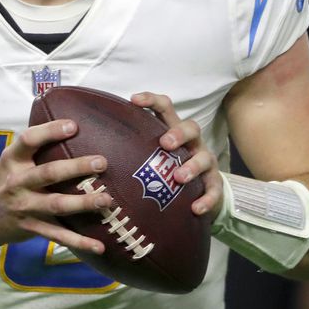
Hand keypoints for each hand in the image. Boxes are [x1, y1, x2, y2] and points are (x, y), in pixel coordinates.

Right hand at [0, 119, 113, 254]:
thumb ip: (36, 147)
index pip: (28, 140)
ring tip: (107, 200)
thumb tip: (75, 125)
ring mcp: (25, 207)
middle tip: (102, 162)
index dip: (50, 132)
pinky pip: (58, 236)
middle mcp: (18, 182)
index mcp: (12, 159)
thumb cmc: (7, 178)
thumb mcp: (12, 159)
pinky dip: (79, 242)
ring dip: (83, 203)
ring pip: (56, 205)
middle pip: (48, 173)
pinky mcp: (33, 228)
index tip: (74, 126)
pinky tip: (100, 246)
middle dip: (76, 168)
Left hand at [130, 92, 223, 219]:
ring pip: (204, 158)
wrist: (199, 194)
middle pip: (191, 127)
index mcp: (174, 131)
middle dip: (178, 133)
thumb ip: (132, 150)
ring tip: (179, 178)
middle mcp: (192, 143)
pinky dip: (206, 199)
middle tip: (165, 143)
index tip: (134, 99)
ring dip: (192, 167)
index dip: (151, 100)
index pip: (165, 108)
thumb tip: (93, 152)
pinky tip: (195, 208)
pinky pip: (214, 190)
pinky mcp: (214, 184)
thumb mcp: (153, 156)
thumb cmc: (168, 170)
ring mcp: (206, 162)